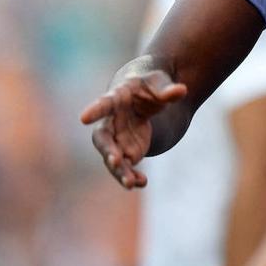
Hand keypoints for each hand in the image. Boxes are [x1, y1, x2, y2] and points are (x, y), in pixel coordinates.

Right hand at [79, 69, 186, 188]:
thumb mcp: (160, 82)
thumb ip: (167, 90)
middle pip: (103, 138)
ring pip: (112, 157)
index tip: (83, 118)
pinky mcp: (127, 151)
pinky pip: (126, 166)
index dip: (94, 111)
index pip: (103, 104)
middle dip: (108, 150)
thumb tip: (182, 90)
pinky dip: (132, 175)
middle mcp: (111, 121)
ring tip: (130, 183)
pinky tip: (141, 182)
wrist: (146, 96)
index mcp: (116, 98)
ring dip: (120, 170)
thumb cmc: (149, 85)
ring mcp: (117, 138)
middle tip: (115, 161)